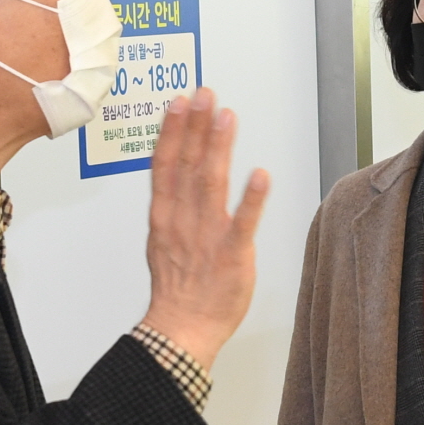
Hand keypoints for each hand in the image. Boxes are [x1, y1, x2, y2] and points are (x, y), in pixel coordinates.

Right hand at [142, 90, 270, 369]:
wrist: (181, 330)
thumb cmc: (178, 289)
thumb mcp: (163, 240)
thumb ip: (173, 206)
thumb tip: (179, 176)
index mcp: (165, 217)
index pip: (166, 164)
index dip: (174, 130)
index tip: (181, 102)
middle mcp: (183, 221)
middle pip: (188, 165)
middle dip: (196, 126)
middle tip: (205, 94)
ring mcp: (207, 237)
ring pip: (211, 184)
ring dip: (219, 148)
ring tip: (226, 117)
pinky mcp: (232, 255)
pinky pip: (243, 223)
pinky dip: (251, 199)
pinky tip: (260, 174)